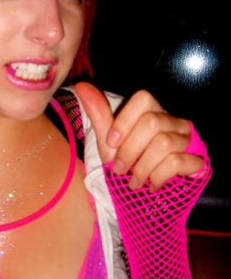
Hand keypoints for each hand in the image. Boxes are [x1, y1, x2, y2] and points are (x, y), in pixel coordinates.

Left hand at [74, 82, 204, 190]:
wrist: (143, 192)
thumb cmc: (126, 161)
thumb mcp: (108, 140)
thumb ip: (99, 114)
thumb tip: (81, 86)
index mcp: (151, 110)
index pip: (143, 99)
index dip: (124, 122)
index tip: (111, 144)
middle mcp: (172, 120)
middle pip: (151, 123)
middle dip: (129, 151)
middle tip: (119, 169)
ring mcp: (187, 139)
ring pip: (164, 144)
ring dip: (142, 168)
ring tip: (133, 181)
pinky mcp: (196, 160)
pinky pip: (178, 162)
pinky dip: (158, 177)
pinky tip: (151, 185)